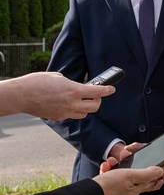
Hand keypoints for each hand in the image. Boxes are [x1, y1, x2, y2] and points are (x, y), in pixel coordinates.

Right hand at [0, 72, 114, 119]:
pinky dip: (73, 111)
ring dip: (86, 108)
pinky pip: (71, 116)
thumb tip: (75, 86)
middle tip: (95, 95)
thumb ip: (70, 83)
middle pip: (94, 107)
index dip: (107, 90)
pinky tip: (67, 104)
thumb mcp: (57, 77)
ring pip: (84, 114)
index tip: (111, 89)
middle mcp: (72, 103)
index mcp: (74, 90)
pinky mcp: (58, 117)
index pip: (97, 92)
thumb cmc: (36, 82)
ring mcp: (65, 112)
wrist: (20, 95)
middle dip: (97, 101)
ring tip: (82, 101)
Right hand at [93, 166, 163, 194]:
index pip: (154, 183)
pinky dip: (110, 168)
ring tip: (113, 160)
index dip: (162, 176)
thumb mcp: (131, 175)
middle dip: (136, 165)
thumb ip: (146, 173)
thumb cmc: (110, 184)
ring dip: (119, 164)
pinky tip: (106, 165)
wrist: (89, 193)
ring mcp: (120, 189)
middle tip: (130, 155)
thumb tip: (161, 171)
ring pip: (124, 173)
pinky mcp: (110, 187)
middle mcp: (130, 190)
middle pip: (139, 176)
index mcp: (137, 188)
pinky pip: (113, 174)